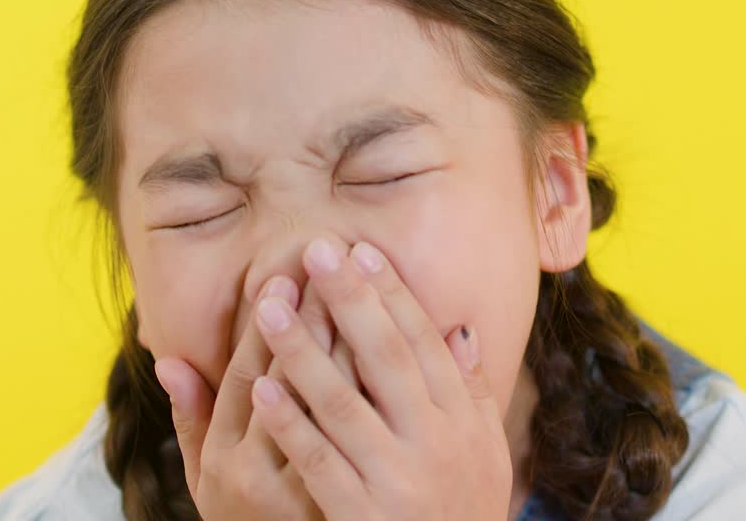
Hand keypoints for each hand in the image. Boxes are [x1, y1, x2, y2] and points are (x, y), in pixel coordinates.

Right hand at [153, 265, 361, 517]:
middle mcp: (266, 475)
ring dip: (356, 338)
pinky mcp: (355, 499)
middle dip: (318, 315)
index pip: (248, 377)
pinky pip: (373, 433)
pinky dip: (386, 388)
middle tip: (335, 260)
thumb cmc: (245, 517)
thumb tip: (168, 359)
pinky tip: (402, 347)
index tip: (283, 276)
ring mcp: (314, 489)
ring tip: (369, 286)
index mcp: (227, 460)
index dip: (266, 326)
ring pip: (340, 402)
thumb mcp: (206, 479)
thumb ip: (192, 419)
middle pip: (298, 381)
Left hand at [250, 234, 513, 520]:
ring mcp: (398, 477)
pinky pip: (318, 460)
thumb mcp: (485, 451)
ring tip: (270, 307)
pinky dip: (289, 422)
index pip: (423, 342)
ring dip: (303, 350)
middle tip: (315, 250)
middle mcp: (435, 441)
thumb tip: (461, 327)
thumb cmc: (464, 509)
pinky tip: (261, 387)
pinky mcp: (363, 513)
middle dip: (348, 300)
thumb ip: (474, 391)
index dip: (392, 294)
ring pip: (343, 401)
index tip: (362, 251)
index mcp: (462, 419)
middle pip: (385, 356)